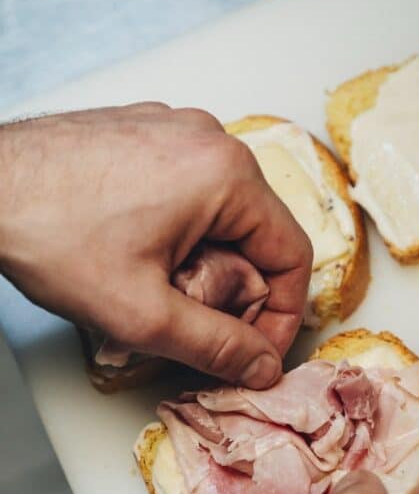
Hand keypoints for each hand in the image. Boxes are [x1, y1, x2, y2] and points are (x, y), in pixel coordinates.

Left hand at [0, 104, 312, 386]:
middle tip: (201, 327)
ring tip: (161, 291)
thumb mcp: (143, 313)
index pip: (293, 254)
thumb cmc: (49, 233)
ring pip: (223, 211)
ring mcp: (173, 128)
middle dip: (240, 288)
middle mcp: (208, 138)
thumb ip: (216, 346)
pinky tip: (139, 255)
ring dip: (209, 259)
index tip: (257, 350)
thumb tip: (261, 365)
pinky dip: (180, 229)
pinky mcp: (143, 130)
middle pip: (258, 231)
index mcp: (226, 174)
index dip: (284, 315)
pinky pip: (188, 188)